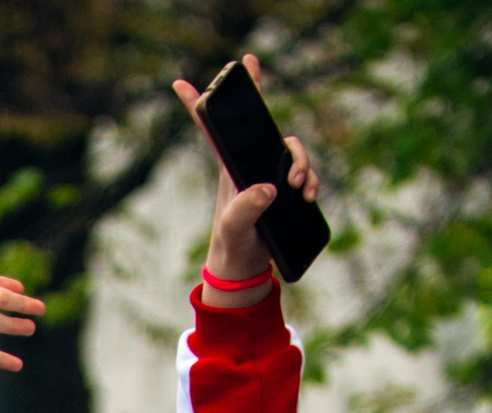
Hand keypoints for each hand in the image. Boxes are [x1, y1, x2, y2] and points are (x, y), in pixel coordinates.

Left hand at [170, 55, 318, 295]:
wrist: (245, 266)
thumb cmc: (232, 244)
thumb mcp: (234, 227)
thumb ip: (246, 208)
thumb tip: (269, 188)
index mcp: (228, 169)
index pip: (212, 132)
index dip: (197, 107)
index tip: (181, 84)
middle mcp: (248, 166)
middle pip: (259, 124)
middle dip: (258, 93)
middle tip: (253, 66)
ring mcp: (268, 175)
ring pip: (290, 148)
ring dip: (300, 161)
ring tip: (298, 185)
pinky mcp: (284, 188)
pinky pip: (304, 173)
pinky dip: (310, 180)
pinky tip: (307, 195)